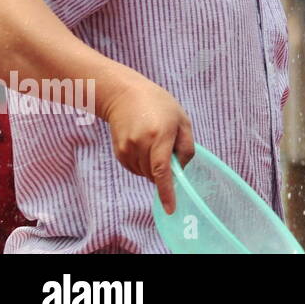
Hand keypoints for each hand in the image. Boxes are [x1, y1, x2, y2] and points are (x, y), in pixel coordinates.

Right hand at [101, 76, 194, 215]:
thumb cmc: (160, 105)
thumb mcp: (182, 121)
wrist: (125, 95)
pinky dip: (143, 163)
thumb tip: (181, 170)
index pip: (162, 170)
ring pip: (145, 174)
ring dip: (153, 167)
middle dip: (165, 170)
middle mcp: (141, 144)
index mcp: (160, 135)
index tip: (171, 208)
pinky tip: (144, 144)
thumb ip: (186, 147)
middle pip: (155, 174)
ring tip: (154, 140)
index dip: (167, 192)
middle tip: (167, 146)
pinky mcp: (119, 153)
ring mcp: (127, 150)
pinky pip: (135, 168)